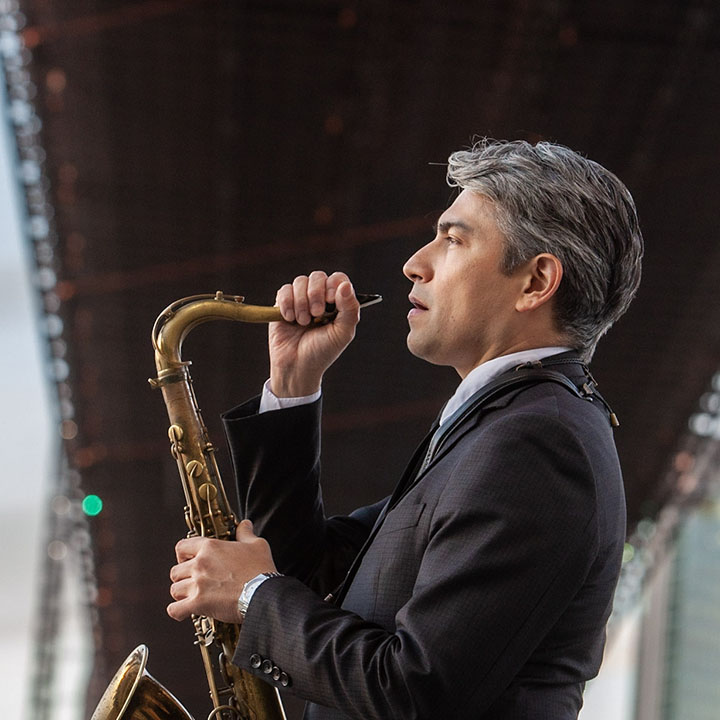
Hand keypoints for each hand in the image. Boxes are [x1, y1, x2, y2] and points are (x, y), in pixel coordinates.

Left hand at [167, 520, 276, 623]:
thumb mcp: (257, 545)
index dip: (182, 554)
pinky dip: (178, 612)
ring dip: (182, 594)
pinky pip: (175, 610)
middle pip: (176, 571)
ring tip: (191, 597)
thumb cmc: (260, 569)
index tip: (187, 560)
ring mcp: (197, 584)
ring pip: (174, 590)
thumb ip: (246, 533)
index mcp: (210, 547)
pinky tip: (185, 612)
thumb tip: (244, 524)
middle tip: (192, 581)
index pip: (182, 547)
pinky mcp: (198, 603)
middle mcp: (200, 564)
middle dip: (182, 577)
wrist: (263, 593)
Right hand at [269, 271, 359, 396]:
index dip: (334, 285)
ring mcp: (300, 299)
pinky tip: (290, 319)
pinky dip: (287, 304)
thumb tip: (345, 285)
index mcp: (337, 302)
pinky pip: (284, 290)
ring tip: (303, 322)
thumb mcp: (343, 333)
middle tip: (316, 314)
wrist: (297, 366)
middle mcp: (319, 297)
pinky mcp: (283, 304)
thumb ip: (350, 309)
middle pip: (318, 276)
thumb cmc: (322, 351)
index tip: (331, 300)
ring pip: (300, 281)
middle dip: (316, 294)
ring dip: (301, 302)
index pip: (338, 279)